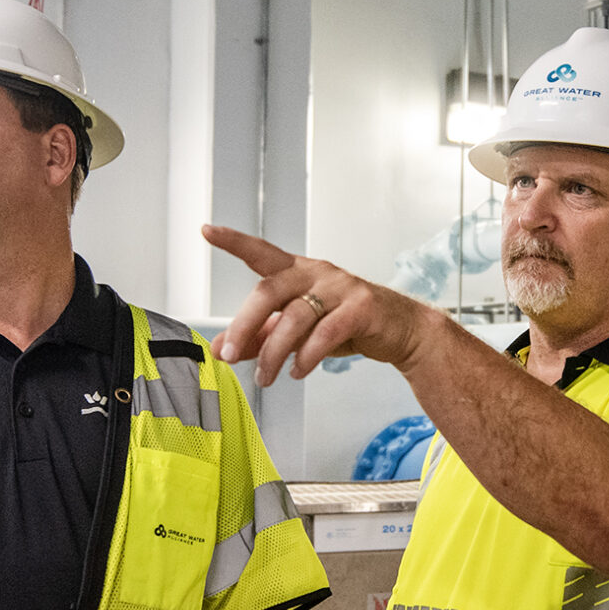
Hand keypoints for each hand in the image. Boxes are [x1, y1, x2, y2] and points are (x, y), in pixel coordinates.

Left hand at [203, 225, 439, 385]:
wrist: (401, 330)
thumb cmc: (346, 324)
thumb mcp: (298, 330)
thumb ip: (260, 337)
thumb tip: (221, 349)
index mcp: (297, 272)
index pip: (261, 253)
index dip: (234, 242)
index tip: (207, 231)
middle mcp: (316, 273)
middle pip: (269, 292)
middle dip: (243, 326)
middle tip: (229, 355)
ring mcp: (340, 287)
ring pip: (295, 318)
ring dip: (274, 353)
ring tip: (266, 377)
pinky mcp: (361, 307)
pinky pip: (326, 333)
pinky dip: (307, 356)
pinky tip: (297, 371)